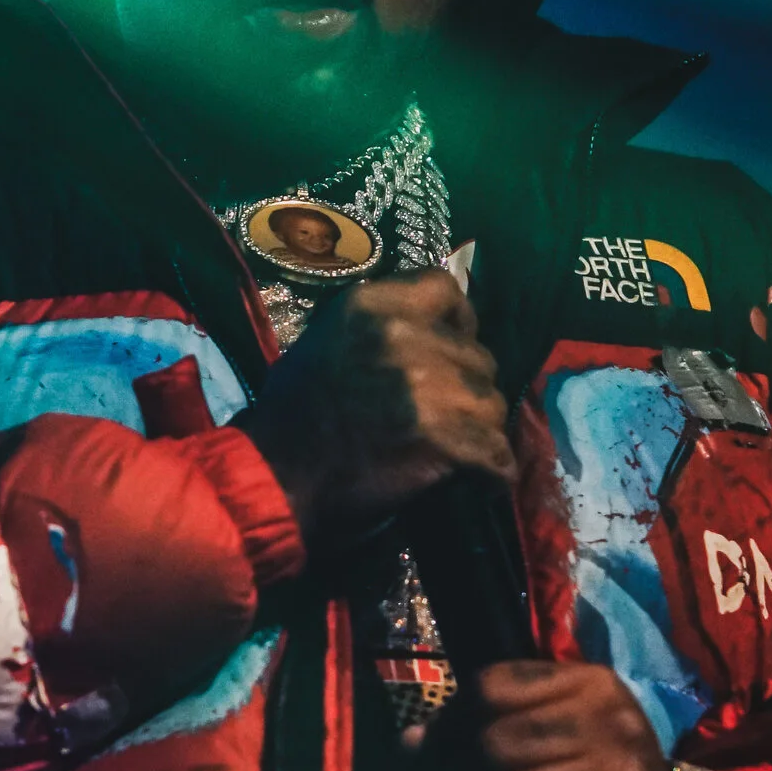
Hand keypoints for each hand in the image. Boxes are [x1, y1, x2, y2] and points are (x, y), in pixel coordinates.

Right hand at [235, 275, 510, 557]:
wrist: (274, 481)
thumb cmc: (291, 418)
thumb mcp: (325, 343)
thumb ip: (378, 329)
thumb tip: (430, 332)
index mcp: (369, 304)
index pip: (446, 289)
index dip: (458, 323)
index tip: (453, 349)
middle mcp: (403, 335)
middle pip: (478, 357)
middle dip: (469, 389)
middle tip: (448, 417)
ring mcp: (427, 386)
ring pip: (492, 405)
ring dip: (481, 432)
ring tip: (456, 453)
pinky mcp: (443, 437)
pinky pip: (497, 454)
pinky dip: (491, 472)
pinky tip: (476, 479)